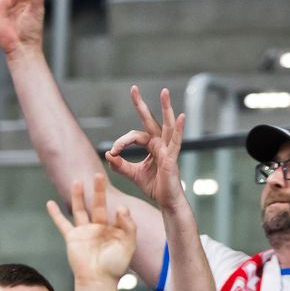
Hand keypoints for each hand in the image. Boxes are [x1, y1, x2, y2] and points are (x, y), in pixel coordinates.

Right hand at [48, 174, 136, 284]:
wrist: (98, 281)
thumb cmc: (115, 266)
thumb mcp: (127, 245)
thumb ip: (128, 226)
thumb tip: (123, 207)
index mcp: (114, 229)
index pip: (117, 213)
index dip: (120, 210)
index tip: (120, 209)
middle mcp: (99, 228)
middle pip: (97, 205)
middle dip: (98, 190)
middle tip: (99, 175)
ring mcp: (85, 232)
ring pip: (80, 209)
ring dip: (78, 196)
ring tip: (77, 181)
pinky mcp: (73, 238)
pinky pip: (62, 224)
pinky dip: (56, 214)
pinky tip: (50, 203)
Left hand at [104, 87, 186, 212]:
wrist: (166, 202)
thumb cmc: (154, 187)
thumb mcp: (133, 174)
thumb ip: (120, 165)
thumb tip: (109, 154)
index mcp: (151, 145)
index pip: (133, 136)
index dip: (121, 142)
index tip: (112, 152)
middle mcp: (160, 143)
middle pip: (149, 120)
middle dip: (140, 104)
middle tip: (133, 88)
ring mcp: (168, 149)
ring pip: (166, 125)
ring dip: (165, 108)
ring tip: (164, 92)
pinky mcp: (172, 158)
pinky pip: (176, 141)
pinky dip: (179, 129)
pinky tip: (181, 116)